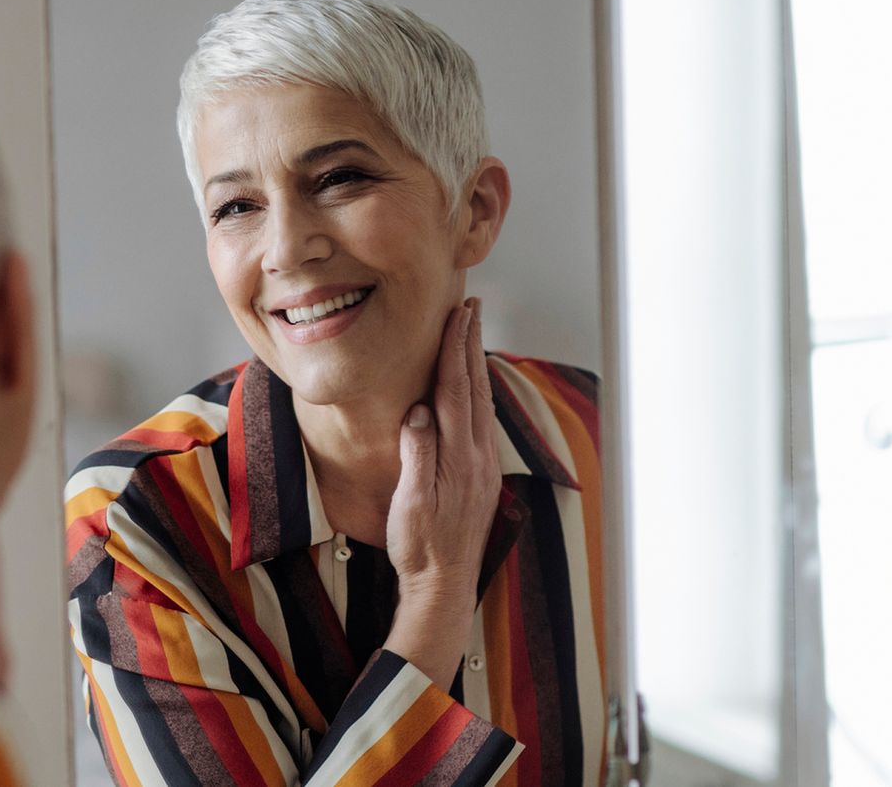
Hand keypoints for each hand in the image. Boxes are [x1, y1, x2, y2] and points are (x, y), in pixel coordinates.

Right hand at [382, 298, 500, 684]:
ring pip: (482, 402)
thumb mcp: (409, 501)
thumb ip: (417, 454)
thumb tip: (419, 411)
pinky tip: (473, 385)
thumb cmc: (419, 546)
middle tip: (471, 306)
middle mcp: (477, 456)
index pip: (457, 391)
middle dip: (472, 344)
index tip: (458, 314)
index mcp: (458, 457)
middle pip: (476, 388)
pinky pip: (480, 421)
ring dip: (476, 363)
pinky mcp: (480, 476)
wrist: (443, 585)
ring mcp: (482, 466)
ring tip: (472, 332)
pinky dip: (477, 392)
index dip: (456, 350)